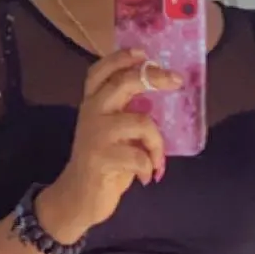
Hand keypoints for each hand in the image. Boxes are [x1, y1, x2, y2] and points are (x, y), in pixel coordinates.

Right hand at [37, 49, 180, 240]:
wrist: (77, 198)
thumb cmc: (103, 162)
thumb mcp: (113, 131)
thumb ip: (127, 111)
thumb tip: (161, 95)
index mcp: (92, 103)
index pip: (101, 70)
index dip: (123, 58)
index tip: (146, 55)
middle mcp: (92, 113)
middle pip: (124, 82)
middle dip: (155, 78)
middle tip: (177, 82)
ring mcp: (95, 135)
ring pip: (141, 122)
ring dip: (157, 143)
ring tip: (157, 159)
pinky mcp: (100, 159)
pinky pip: (139, 156)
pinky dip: (149, 167)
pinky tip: (146, 176)